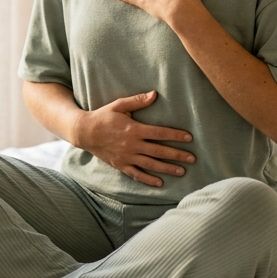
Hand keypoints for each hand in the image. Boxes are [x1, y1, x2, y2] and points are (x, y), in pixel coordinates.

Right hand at [76, 91, 194, 186]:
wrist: (84, 132)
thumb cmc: (103, 116)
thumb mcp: (119, 105)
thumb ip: (138, 101)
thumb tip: (155, 94)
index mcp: (134, 129)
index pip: (160, 133)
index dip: (175, 135)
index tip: (189, 138)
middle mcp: (132, 145)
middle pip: (159, 151)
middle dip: (177, 155)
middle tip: (193, 158)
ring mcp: (126, 157)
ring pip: (151, 165)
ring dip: (167, 169)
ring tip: (182, 171)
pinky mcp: (120, 165)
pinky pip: (136, 174)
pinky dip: (148, 179)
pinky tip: (160, 183)